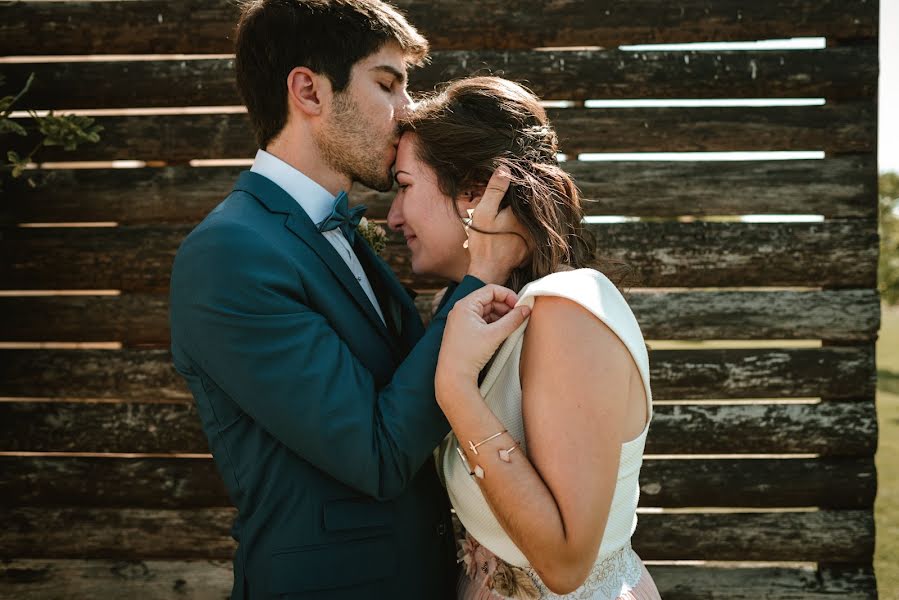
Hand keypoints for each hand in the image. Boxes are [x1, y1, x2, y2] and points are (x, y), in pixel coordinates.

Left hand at [436, 284, 530, 393]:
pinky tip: (504, 332)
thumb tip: (526, 309)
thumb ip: (513, 320)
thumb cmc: (469, 354)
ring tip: (514, 325)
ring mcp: (462, 321)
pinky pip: (482, 322)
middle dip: (506, 307)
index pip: (491, 290)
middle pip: (489, 300)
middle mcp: (461, 310)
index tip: (520, 305)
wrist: (454, 376)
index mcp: (465, 305)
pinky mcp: (464, 332)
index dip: (508, 295)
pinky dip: (494, 324)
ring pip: (487, 311)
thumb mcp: (495, 335)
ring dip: (501, 316)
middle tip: (520, 316)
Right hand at [465, 167, 529, 284]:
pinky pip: (531, 231)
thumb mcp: (484, 212)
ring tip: (505, 219)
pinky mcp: (533, 247)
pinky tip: (510, 230)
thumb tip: (506, 168)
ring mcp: (535, 236)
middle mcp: (533, 223)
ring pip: (529, 218)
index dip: (514, 186)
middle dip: (517, 201)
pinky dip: (523, 227)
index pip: (523, 191)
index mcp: (523, 212)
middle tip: (503, 207)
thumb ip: (495, 190)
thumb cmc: (484, 242)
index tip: (505, 185)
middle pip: (527, 205)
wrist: (488, 272)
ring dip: (521, 214)